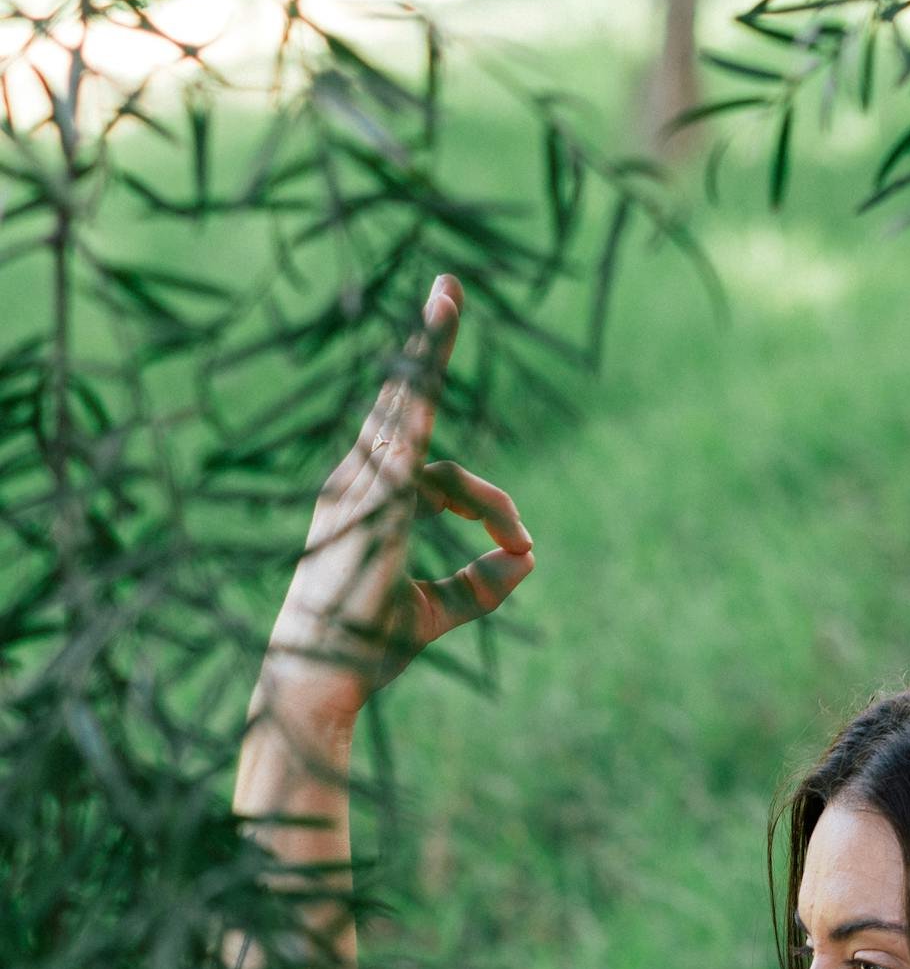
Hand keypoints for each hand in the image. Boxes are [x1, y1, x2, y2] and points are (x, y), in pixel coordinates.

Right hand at [258, 274, 533, 725]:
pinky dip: (421, 383)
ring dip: (429, 350)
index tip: (522, 543)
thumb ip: (482, 584)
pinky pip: (405, 428)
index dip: (490, 506)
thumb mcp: (437, 612)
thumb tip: (529, 557)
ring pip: (406, 405)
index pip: (441, 479)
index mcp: (369, 504)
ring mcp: (360, 484)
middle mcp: (358, 482)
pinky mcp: (373, 496)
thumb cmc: (366, 649)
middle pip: (406, 406)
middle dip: (429, 350)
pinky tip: (437, 328)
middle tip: (449, 289)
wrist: (320, 679)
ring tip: (447, 293)